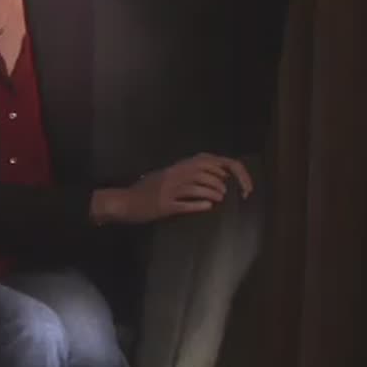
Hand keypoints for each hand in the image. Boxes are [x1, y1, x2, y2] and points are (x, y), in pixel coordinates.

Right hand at [93, 153, 253, 224]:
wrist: (125, 202)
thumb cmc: (148, 190)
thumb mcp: (170, 176)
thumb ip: (191, 175)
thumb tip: (218, 177)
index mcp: (179, 166)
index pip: (211, 160)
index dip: (230, 169)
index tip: (241, 182)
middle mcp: (175, 174)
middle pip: (206, 171)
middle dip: (223, 181)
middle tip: (230, 193)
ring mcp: (169, 190)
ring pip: (197, 186)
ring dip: (213, 192)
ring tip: (220, 198)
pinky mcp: (164, 205)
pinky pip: (185, 204)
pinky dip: (199, 204)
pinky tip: (208, 206)